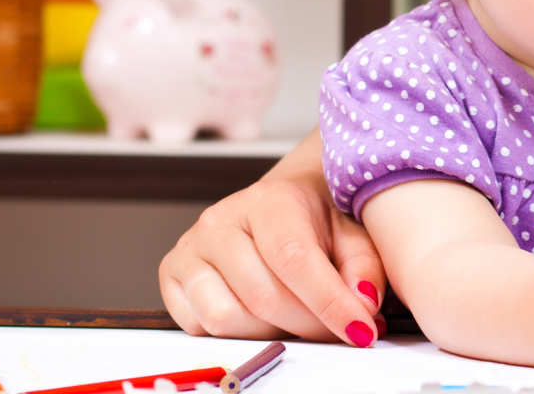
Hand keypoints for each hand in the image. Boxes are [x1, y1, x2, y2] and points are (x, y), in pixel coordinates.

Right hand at [159, 174, 385, 346]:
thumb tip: (362, 306)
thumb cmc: (316, 220)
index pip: (294, 259)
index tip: (360, 330)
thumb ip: (363, 268)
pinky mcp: (171, 275)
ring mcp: (190, 247)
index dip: (329, 302)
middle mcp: (220, 221)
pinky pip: (198, 326)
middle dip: (308, 325)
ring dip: (270, 331)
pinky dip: (236, 332)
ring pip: (226, 318)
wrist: (278, 206)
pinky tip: (261, 314)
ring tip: (296, 316)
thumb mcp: (353, 234)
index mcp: (268, 201)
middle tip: (336, 328)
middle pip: (262, 297)